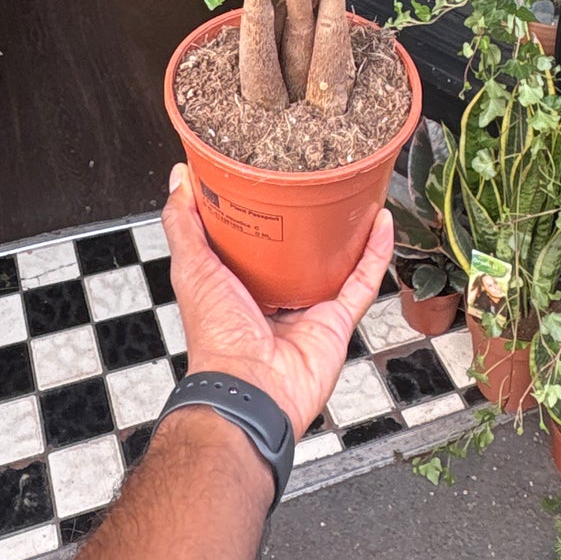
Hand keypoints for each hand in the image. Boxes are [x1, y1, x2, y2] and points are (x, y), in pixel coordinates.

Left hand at [161, 163, 392, 438]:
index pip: (253, 238)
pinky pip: (362, 281)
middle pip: (299, 249)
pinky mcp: (337, 321)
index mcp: (238, 284)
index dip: (261, 206)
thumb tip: (179, 179)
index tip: (268, 170)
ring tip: (356, 192)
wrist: (250, 389)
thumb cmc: (216, 339)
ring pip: (336, 261)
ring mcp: (308, 308)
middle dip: (309, 217)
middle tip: (318, 176)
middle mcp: (275, 295)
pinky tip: (382, 222)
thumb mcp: (191, 268)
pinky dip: (375, 252)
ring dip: (348, 230)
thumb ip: (182, 224)